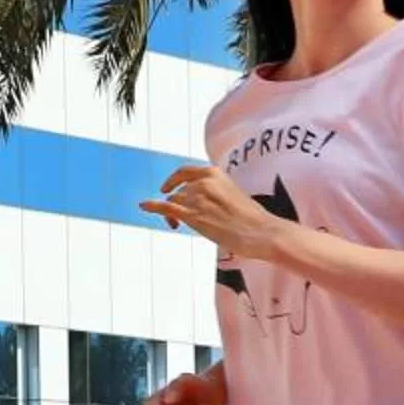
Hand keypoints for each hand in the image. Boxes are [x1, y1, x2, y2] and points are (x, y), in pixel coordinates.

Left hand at [143, 164, 283, 253]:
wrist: (260, 232)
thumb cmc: (251, 218)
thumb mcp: (231, 194)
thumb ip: (214, 192)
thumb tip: (198, 201)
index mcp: (214, 173)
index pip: (185, 172)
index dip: (173, 180)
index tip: (167, 188)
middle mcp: (203, 182)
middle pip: (178, 192)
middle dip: (176, 203)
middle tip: (178, 219)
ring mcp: (197, 198)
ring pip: (173, 202)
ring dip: (171, 214)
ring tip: (177, 225)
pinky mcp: (193, 215)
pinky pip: (165, 208)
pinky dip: (152, 206)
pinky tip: (143, 206)